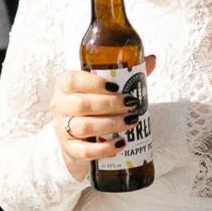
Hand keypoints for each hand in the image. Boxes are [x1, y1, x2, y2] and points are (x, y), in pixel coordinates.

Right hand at [50, 57, 156, 181]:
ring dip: (110, 124)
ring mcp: (62, 128)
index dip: (93, 83)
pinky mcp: (69, 149)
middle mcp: (60, 105)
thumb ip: (125, 74)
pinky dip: (104, 149)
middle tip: (132, 104)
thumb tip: (151, 60)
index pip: (72, 80)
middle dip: (110, 104)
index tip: (115, 86)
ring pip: (83, 127)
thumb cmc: (93, 105)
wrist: (79, 137)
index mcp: (65, 86)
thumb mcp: (103, 88)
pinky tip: (120, 144)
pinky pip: (85, 151)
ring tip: (131, 122)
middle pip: (81, 104)